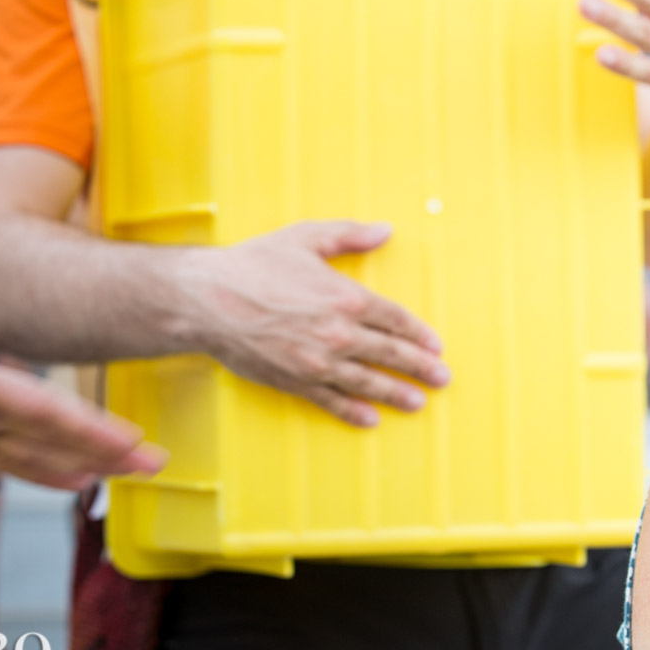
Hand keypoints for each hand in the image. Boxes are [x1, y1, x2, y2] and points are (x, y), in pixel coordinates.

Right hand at [187, 221, 449, 427]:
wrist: (207, 299)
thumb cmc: (254, 264)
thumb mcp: (306, 237)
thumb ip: (350, 235)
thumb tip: (385, 230)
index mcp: (346, 297)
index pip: (395, 319)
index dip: (418, 334)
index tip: (435, 345)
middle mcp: (338, 333)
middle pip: (390, 354)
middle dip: (420, 367)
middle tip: (442, 378)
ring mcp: (318, 362)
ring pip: (367, 382)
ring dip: (396, 393)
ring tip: (418, 402)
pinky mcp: (295, 381)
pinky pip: (332, 401)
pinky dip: (353, 411)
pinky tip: (371, 418)